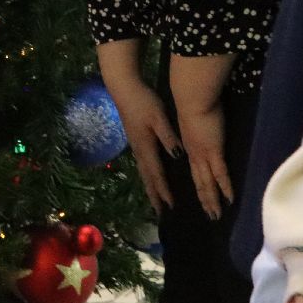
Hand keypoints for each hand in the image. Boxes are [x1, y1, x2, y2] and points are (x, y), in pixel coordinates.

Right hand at [107, 79, 178, 213]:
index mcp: (146, 146)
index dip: (164, 191)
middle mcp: (139, 150)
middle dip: (155, 196)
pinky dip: (148, 177)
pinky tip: (150, 178)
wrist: (123, 88)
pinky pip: (143, 165)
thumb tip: (178, 157)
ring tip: (156, 201)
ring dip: (150, 188)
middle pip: (147, 178)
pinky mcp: (135, 140)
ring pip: (144, 173)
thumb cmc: (143, 101)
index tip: (171, 206)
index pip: (157, 174)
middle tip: (161, 213)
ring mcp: (135, 146)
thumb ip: (168, 137)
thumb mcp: (159, 118)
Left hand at [177, 101, 232, 219]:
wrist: (191, 97)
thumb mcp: (194, 121)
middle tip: (210, 216)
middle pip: (200, 182)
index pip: (195, 171)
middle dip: (205, 200)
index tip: (201, 199)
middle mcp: (194, 155)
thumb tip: (206, 138)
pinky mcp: (213, 151)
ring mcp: (203, 154)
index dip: (198, 186)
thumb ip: (200, 132)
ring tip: (216, 215)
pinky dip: (225, 187)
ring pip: (208, 183)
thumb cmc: (192, 104)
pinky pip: (220, 174)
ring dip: (212, 200)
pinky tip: (230, 200)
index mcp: (189, 147)